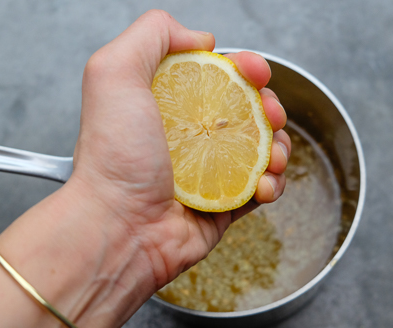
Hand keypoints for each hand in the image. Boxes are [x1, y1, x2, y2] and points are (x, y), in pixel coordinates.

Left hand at [70, 10, 289, 290]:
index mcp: (169, 104)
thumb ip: (152, 34)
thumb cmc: (114, 156)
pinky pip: (262, 190)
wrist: (119, 227)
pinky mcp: (223, 206)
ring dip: (278, 147)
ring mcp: (208, 172)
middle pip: (248, 111)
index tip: (255, 71)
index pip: (219, 76)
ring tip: (271, 156)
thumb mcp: (114, 73)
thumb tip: (200, 38)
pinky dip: (273, 184)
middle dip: (270, 107)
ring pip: (262, 150)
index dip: (245, 68)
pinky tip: (264, 185)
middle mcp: (189, 137)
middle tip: (270, 115)